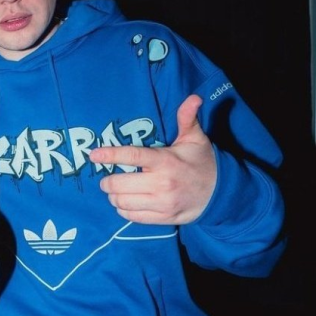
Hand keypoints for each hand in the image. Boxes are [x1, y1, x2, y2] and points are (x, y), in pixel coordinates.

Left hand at [89, 94, 216, 224]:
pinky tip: (125, 203)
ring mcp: (162, 203)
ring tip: (114, 190)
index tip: (93, 155)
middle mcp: (162, 184)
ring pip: (122, 203)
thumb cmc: (202, 162)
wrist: (221, 194)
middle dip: (107, 181)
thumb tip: (193, 97)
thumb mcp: (195, 139)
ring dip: (113, 196)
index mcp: (166, 161)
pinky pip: (133, 217)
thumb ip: (187, 118)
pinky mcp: (163, 218)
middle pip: (119, 184)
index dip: (110, 155)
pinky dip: (123, 210)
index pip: (131, 156)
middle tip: (106, 178)